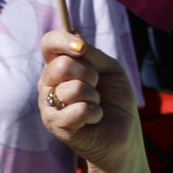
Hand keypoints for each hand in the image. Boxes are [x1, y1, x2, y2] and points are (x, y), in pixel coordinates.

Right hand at [37, 30, 142, 170]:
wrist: (124, 133)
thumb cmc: (115, 99)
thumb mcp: (109, 69)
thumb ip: (91, 54)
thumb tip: (75, 39)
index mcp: (59, 66)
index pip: (49, 44)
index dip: (62, 40)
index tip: (81, 47)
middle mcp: (48, 84)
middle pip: (61, 65)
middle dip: (89, 74)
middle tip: (97, 86)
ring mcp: (48, 105)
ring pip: (72, 89)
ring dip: (94, 97)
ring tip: (96, 105)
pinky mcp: (55, 125)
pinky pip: (77, 110)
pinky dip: (95, 113)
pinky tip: (94, 119)